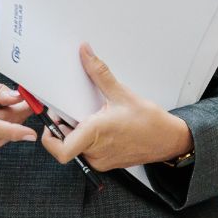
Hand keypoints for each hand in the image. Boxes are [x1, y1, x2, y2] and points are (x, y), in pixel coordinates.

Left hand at [40, 44, 191, 171]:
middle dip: (65, 127)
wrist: (169, 140)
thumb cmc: (150, 122)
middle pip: (66, 144)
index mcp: (95, 135)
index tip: (50, 122)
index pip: (60, 150)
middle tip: (70, 111)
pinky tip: (100, 125)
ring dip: (77, 132)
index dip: (49, 138)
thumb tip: (86, 54)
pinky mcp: (107, 163)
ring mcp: (101, 160)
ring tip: (90, 116)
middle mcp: (96, 152)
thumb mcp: (121, 93)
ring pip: (78, 147)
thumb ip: (99, 73)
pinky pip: (89, 152)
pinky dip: (89, 139)